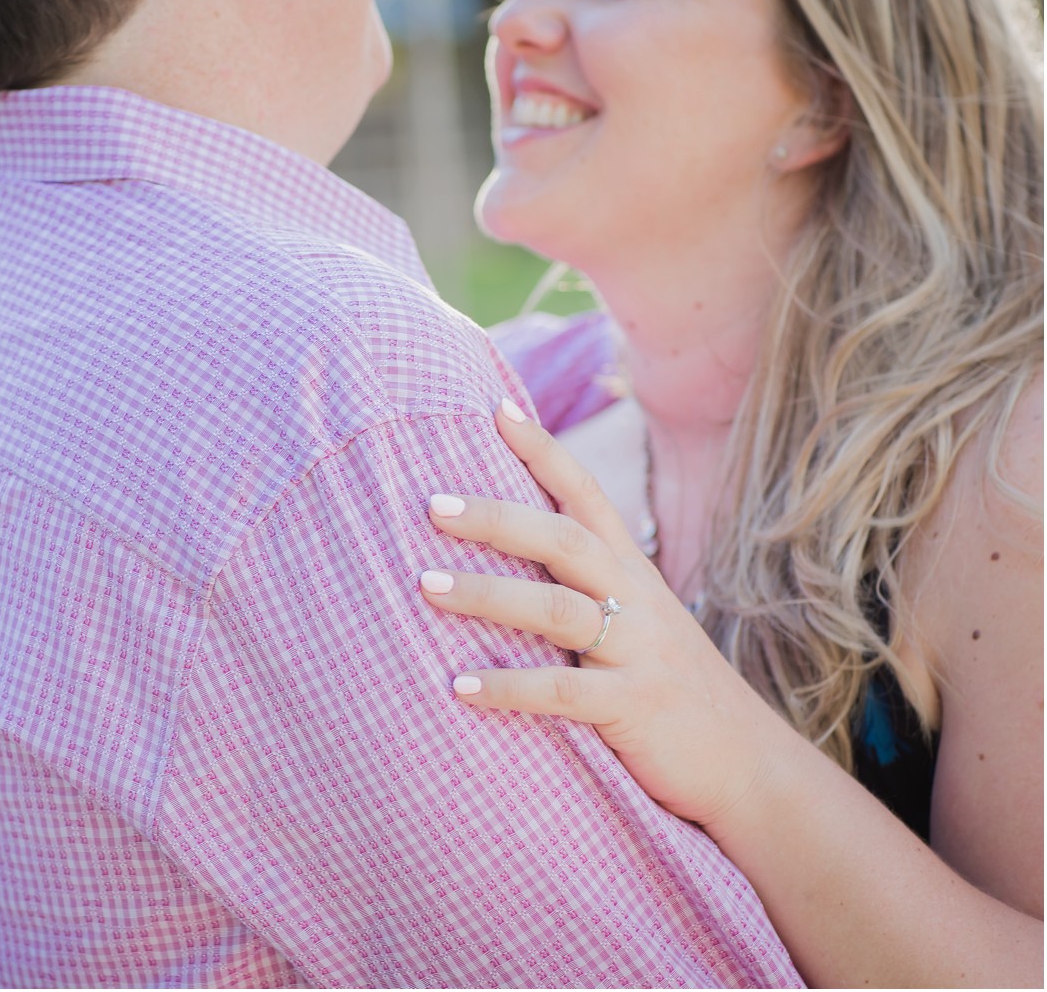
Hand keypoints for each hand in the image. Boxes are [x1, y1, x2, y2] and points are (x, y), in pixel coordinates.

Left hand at [418, 401, 788, 829]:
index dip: (543, 450)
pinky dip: (508, 687)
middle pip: (563, 539)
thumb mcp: (639, 625)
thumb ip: (589, 590)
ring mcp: (639, 651)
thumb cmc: (673, 692)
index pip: (586, 494)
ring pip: (556, 609)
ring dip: (486, 595)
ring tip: (425, 587)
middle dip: (496, 516)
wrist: (750, 765)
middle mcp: (638, 599)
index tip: (495, 408)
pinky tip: (459, 687)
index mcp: (634, 572)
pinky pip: (563, 692)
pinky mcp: (634, 707)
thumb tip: (513, 559)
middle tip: (431, 504)